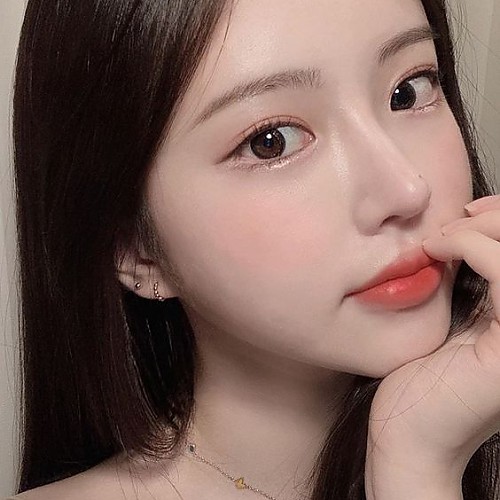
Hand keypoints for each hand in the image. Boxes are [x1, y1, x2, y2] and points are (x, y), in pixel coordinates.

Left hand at [367, 195, 499, 481]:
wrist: (406, 432)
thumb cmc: (422, 379)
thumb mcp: (459, 322)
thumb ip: (477, 286)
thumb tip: (470, 231)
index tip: (468, 213)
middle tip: (459, 216)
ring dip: (482, 229)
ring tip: (440, 238)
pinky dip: (472, 246)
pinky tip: (437, 248)